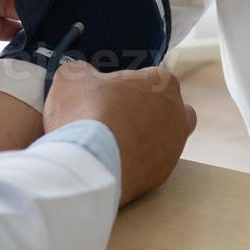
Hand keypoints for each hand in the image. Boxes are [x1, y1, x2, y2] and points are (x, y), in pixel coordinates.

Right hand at [44, 62, 195, 205]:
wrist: (89, 166)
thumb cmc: (87, 114)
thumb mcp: (72, 78)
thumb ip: (83, 72)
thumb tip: (81, 76)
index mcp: (161, 84)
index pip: (151, 77)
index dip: (127, 84)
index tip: (107, 93)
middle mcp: (177, 115)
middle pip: (166, 108)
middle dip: (146, 111)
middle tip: (114, 116)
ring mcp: (173, 148)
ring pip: (161, 139)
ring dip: (140, 139)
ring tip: (107, 143)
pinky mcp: (162, 177)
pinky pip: (149, 165)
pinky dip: (133, 163)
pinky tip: (109, 161)